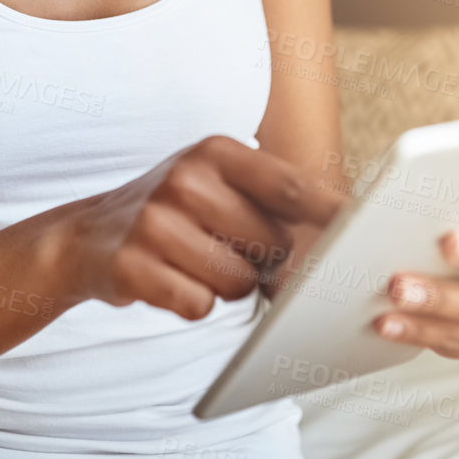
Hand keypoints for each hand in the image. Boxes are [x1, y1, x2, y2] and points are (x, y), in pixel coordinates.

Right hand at [45, 136, 346, 319]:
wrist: (85, 237)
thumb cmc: (174, 213)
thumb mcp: (216, 183)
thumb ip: (273, 199)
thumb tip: (344, 233)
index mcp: (216, 151)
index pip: (293, 186)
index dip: (335, 215)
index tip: (374, 233)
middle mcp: (186, 177)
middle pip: (272, 245)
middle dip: (264, 261)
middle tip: (231, 249)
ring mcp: (155, 220)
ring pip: (238, 283)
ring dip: (228, 287)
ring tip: (196, 262)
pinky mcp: (133, 264)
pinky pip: (198, 306)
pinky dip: (193, 304)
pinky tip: (172, 281)